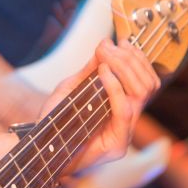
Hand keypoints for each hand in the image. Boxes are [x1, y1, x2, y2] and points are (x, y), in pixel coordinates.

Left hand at [40, 38, 159, 172]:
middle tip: (110, 47)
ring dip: (124, 69)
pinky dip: (115, 87)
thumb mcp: (73, 87)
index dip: (138, 60)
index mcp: (123, 109)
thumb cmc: (55, 119)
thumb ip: (91, 69)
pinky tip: (103, 71)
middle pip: (147, 86)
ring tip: (106, 56)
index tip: (121, 42)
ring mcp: (125, 134)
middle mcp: (129, 122)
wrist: (39, 146)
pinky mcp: (117, 145)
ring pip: (141, 95)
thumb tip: (106, 43)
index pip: (146, 82)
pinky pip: (123, 110)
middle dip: (131, 60)